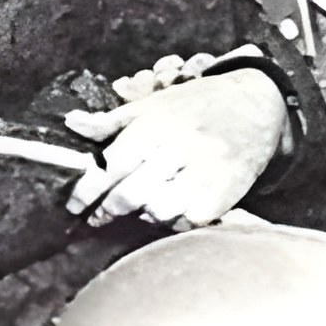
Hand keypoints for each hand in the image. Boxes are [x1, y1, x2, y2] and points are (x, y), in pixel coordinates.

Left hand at [63, 57, 290, 227]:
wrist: (255, 104)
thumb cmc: (195, 105)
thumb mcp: (152, 105)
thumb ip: (110, 121)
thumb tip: (70, 123)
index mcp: (155, 125)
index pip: (110, 165)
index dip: (87, 190)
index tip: (75, 206)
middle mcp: (177, 147)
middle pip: (129, 194)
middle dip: (107, 210)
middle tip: (98, 216)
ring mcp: (203, 171)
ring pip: (157, 211)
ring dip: (141, 215)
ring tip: (137, 210)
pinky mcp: (224, 191)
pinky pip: (188, 220)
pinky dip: (173, 221)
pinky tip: (169, 211)